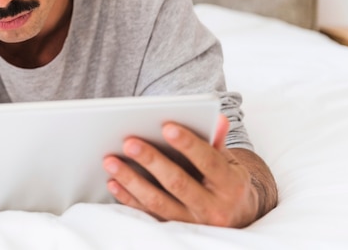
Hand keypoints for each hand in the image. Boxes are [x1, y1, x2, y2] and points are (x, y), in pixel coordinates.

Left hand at [102, 114, 261, 227]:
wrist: (236, 216)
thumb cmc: (225, 180)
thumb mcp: (229, 160)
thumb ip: (218, 140)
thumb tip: (217, 118)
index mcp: (230, 185)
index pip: (209, 162)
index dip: (189, 144)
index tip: (167, 126)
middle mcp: (213, 208)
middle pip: (179, 183)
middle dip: (152, 161)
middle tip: (129, 142)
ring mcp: (192, 222)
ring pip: (158, 202)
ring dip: (132, 180)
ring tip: (111, 161)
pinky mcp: (174, 228)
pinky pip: (147, 214)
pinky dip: (128, 198)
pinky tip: (113, 182)